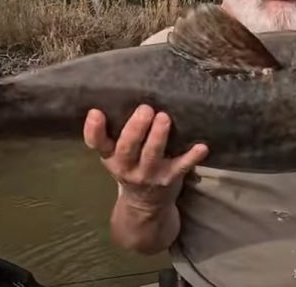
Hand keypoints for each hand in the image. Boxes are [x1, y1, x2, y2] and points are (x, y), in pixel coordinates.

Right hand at [83, 105, 208, 212]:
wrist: (145, 204)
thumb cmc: (132, 164)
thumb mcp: (116, 152)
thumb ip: (118, 131)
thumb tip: (130, 92)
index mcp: (110, 156)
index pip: (96, 143)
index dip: (93, 129)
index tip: (96, 112)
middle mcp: (126, 166)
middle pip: (127, 148)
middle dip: (135, 129)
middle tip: (145, 109)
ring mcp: (148, 174)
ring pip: (151, 155)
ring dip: (158, 137)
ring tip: (164, 118)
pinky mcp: (169, 178)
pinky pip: (181, 167)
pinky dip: (192, 157)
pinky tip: (202, 147)